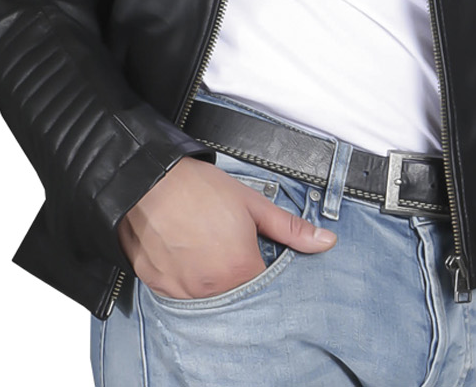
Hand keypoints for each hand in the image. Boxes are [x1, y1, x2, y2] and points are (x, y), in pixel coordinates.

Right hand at [118, 156, 336, 298]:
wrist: (149, 180)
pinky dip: (187, 278)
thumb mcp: (252, 203)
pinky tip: (186, 252)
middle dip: (238, 276)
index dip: (264, 267)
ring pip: (208, 296)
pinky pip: (181, 293)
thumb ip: (290, 228)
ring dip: (212, 279)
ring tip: (206, 247)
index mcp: (239, 269)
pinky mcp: (160, 287)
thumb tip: (326, 242)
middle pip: (236, 294)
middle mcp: (211, 288)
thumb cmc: (199, 188)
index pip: (265, 286)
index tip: (257, 252)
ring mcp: (183, 291)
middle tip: (227, 246)